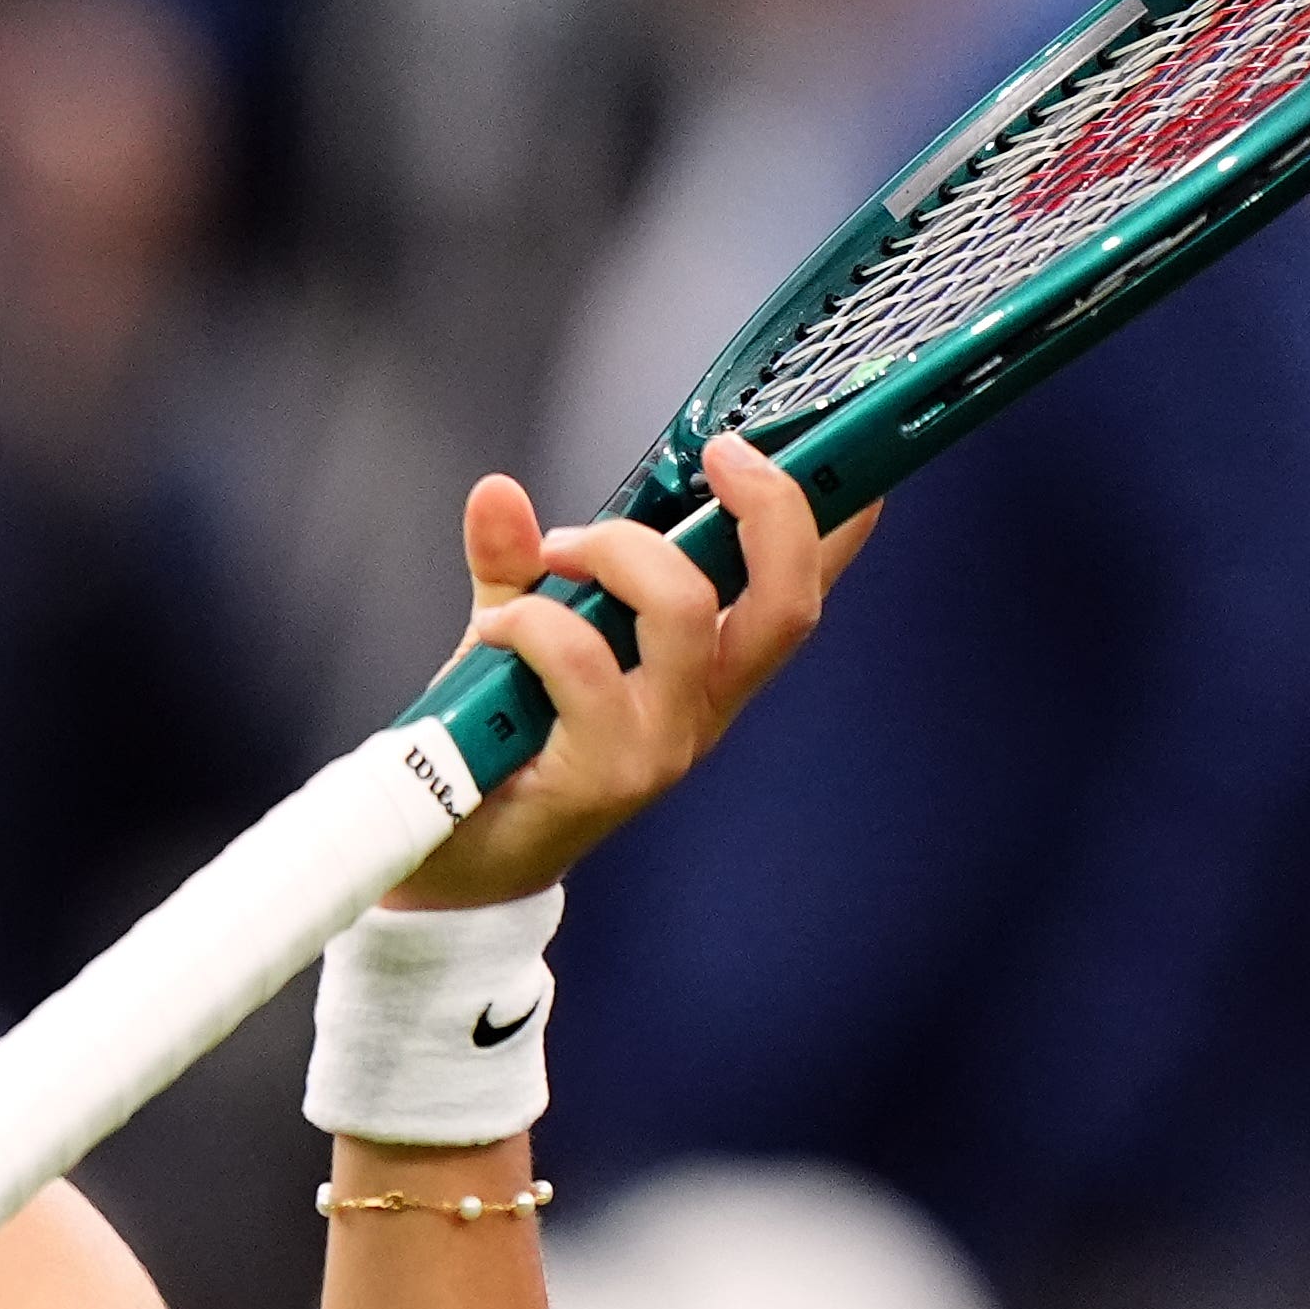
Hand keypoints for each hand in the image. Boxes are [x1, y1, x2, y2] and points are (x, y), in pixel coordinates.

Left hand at [390, 430, 866, 909]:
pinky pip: (586, 661)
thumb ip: (518, 565)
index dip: (840, 524)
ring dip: (614, 551)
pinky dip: (533, 622)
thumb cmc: (502, 745)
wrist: (456, 860)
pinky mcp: (609, 772)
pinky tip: (494, 632)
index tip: (853, 448)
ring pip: (685, 611)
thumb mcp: (516, 636)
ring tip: (551, 558)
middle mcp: (704, 706)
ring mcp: (664, 743)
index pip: (797, 591)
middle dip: (767, 507)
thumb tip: (499, 494)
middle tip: (717, 454)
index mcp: (706, 669)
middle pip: (784, 600)